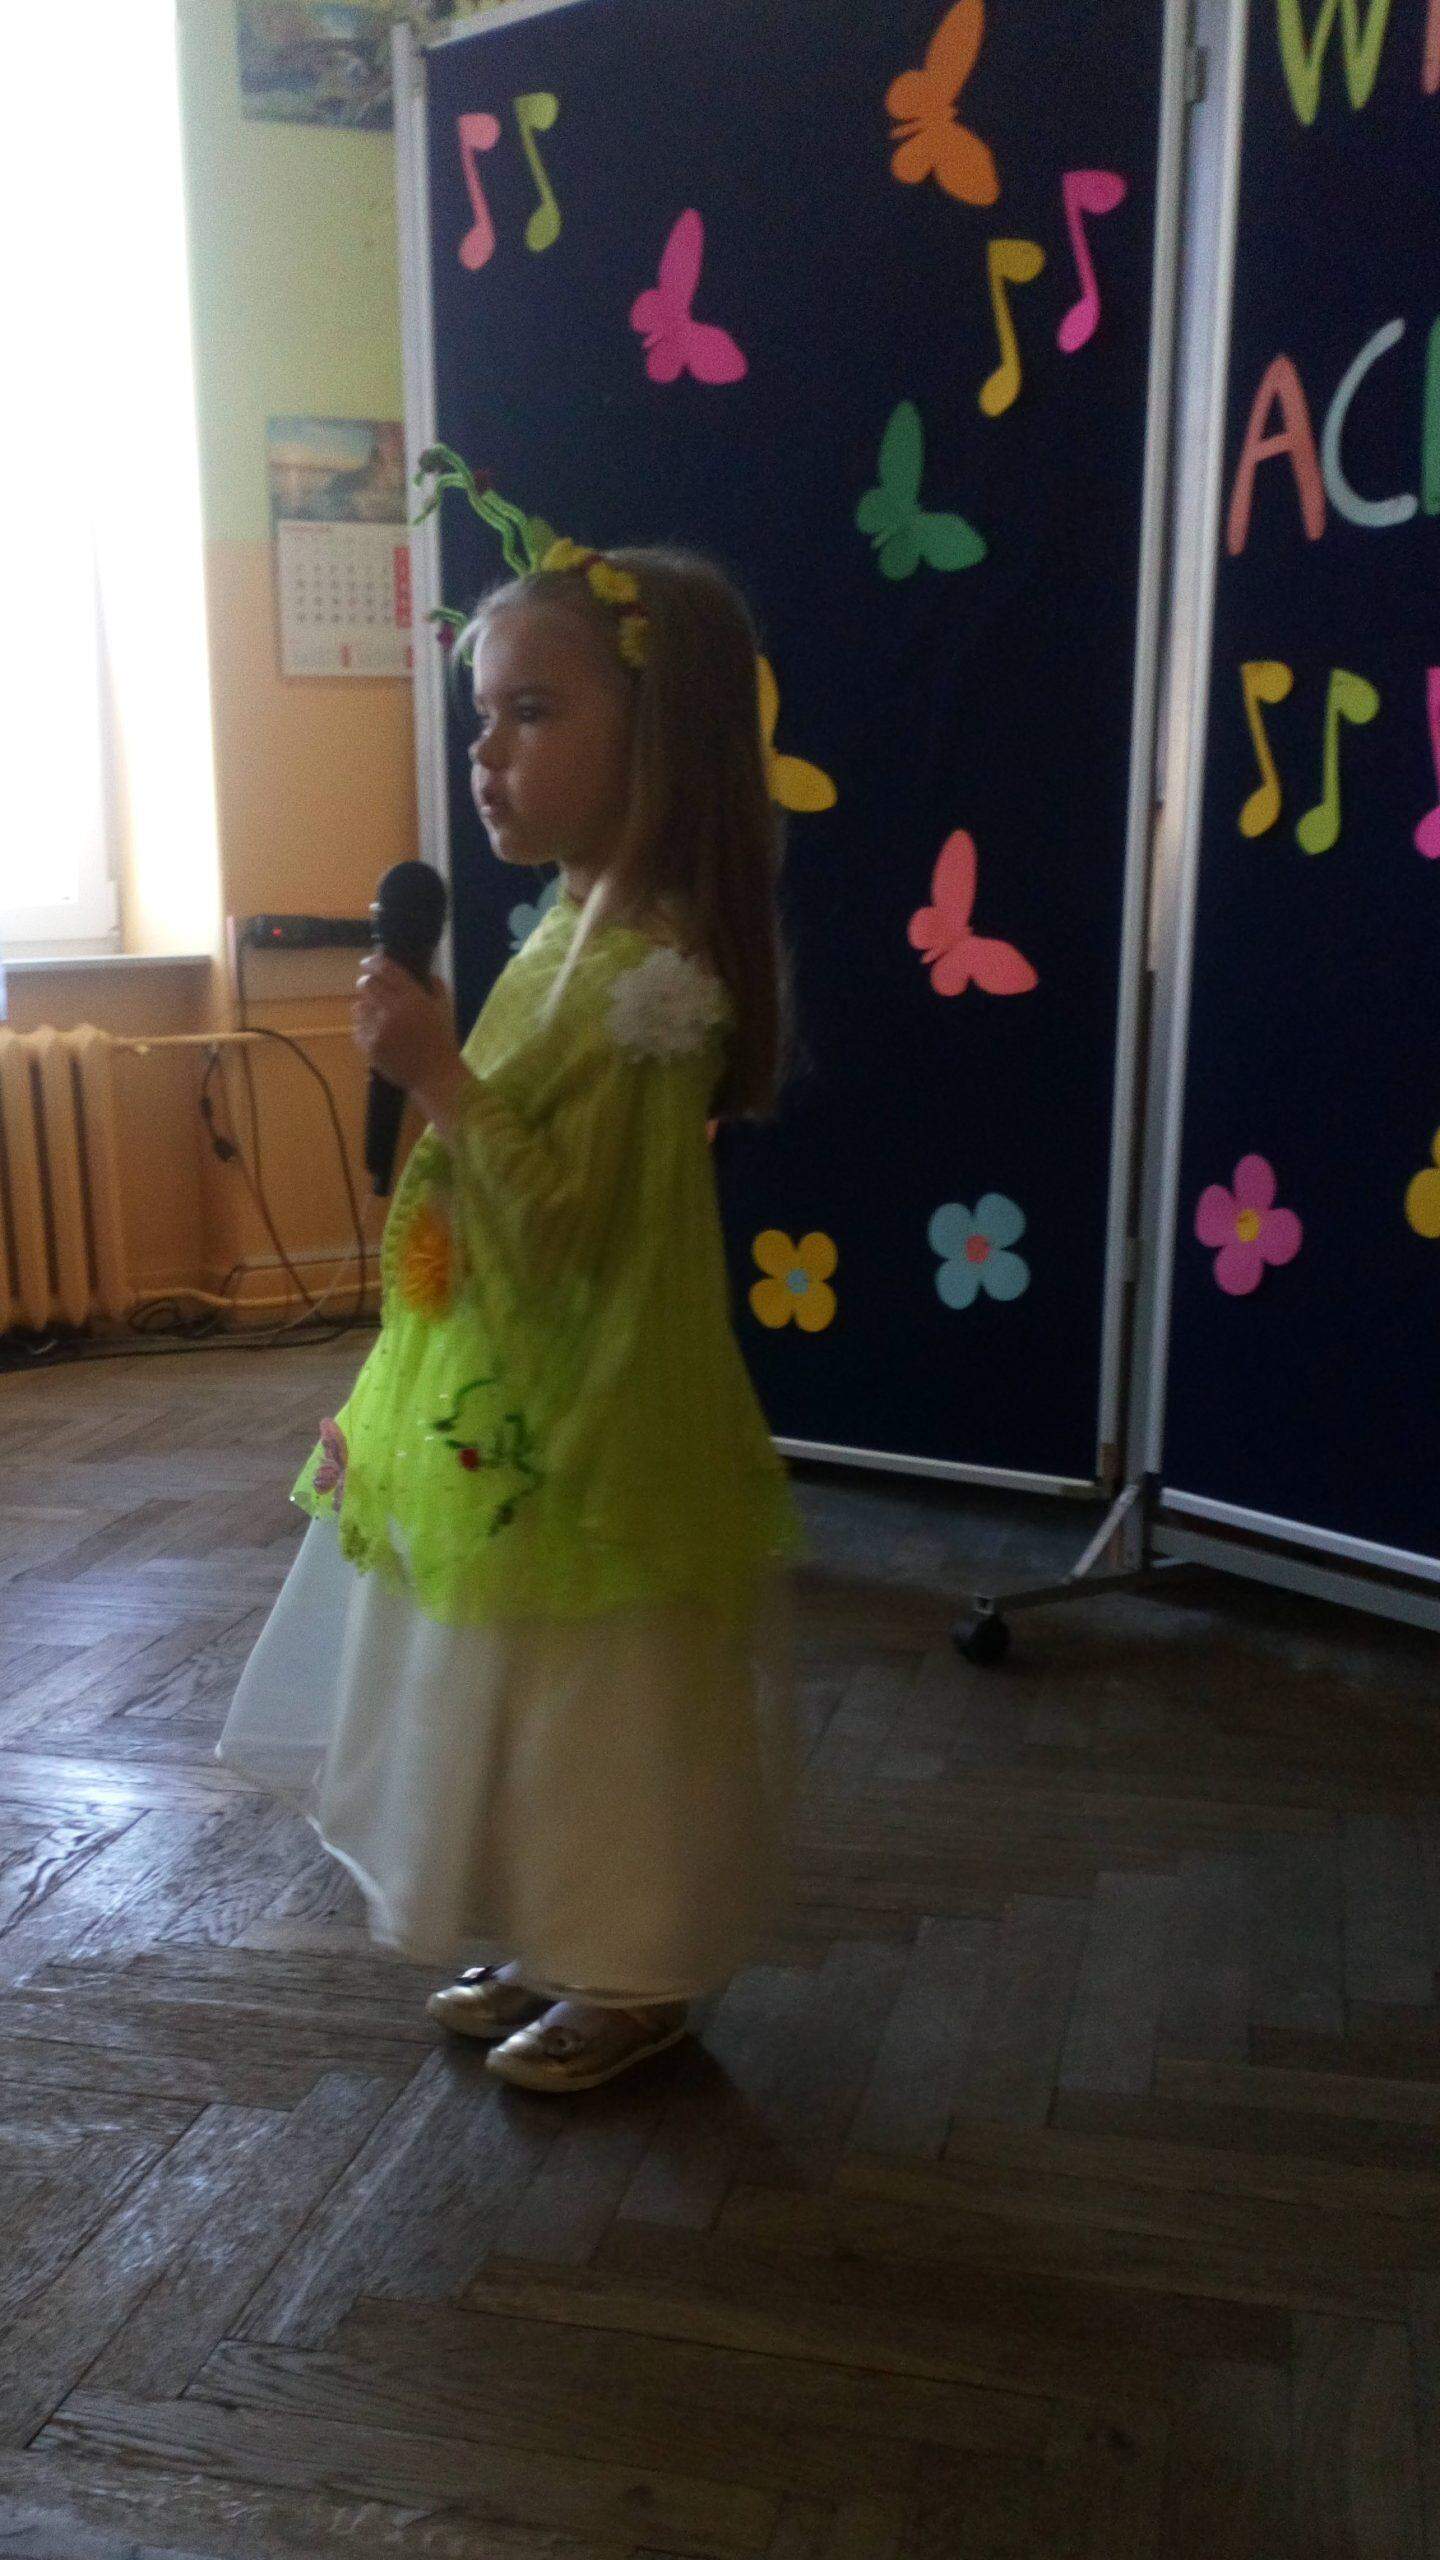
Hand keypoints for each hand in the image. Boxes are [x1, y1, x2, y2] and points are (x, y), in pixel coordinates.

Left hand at [352, 955, 468, 1124]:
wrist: (436, 1075)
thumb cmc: (442, 1041)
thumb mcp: (444, 1009)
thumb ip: (435, 986)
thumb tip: (424, 972)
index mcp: (413, 998)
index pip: (386, 969)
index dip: (373, 962)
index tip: (368, 962)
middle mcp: (394, 1010)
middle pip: (368, 984)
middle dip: (366, 982)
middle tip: (369, 986)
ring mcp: (380, 1029)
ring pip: (359, 1006)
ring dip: (365, 1005)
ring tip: (373, 1012)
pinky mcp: (370, 1046)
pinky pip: (357, 1027)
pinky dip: (363, 1026)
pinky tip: (374, 1030)